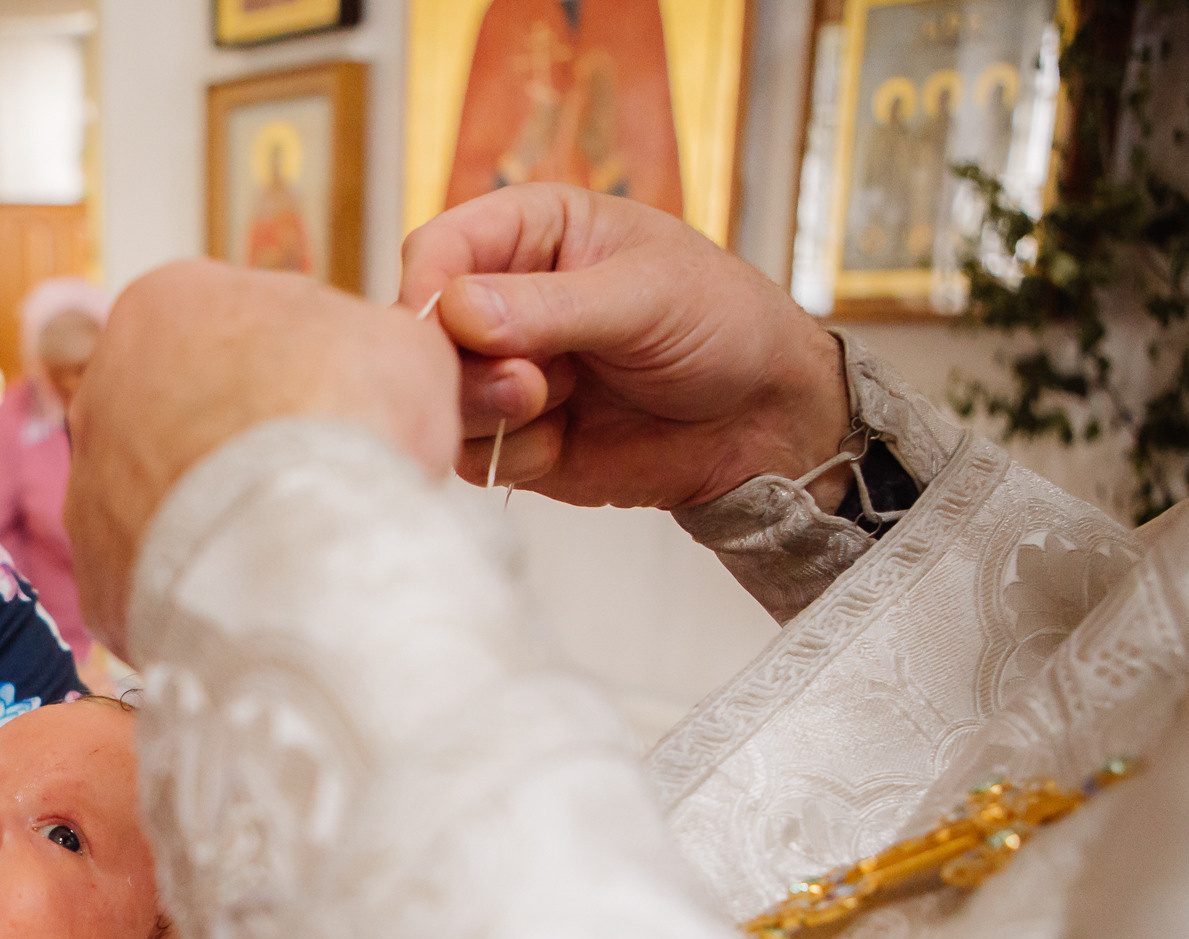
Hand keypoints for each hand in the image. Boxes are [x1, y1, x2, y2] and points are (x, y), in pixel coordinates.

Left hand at [66, 260, 460, 657]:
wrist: (300, 546)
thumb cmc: (348, 420)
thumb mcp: (397, 339)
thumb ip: (366, 338)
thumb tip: (363, 360)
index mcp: (166, 302)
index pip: (234, 326)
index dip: (298, 367)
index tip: (338, 406)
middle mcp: (103, 388)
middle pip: (186, 410)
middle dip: (241, 440)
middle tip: (311, 478)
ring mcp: (89, 487)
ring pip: (163, 497)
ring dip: (217, 515)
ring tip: (285, 547)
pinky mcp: (97, 576)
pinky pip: (155, 576)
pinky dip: (200, 585)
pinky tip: (252, 595)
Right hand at [398, 185, 854, 510]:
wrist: (765, 419)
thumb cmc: (724, 323)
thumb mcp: (646, 296)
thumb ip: (550, 305)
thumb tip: (456, 311)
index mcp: (533, 234)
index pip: (442, 248)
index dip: (428, 285)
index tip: (442, 324)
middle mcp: (505, 303)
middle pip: (424, 333)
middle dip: (461, 364)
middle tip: (525, 381)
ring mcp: (506, 374)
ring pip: (441, 399)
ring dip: (485, 411)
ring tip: (549, 405)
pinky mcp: (515, 438)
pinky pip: (473, 455)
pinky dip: (513, 455)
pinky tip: (564, 444)